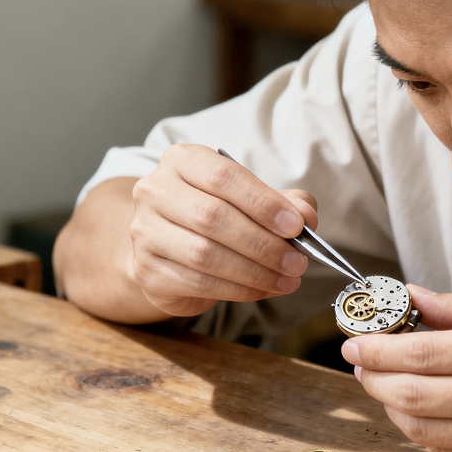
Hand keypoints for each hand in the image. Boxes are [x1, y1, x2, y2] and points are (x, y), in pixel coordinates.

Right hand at [129, 144, 317, 316]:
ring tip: (288, 280)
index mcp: (183, 161)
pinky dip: (238, 289)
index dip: (263, 203)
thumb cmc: (219, 216)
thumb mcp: (254, 200)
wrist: (170, 250)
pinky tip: (263, 290)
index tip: (296, 226)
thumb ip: (285, 202)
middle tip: (298, 262)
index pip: (223, 177)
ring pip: (204, 254)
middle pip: (213, 217)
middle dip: (264, 243)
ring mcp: (145, 232)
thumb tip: (307, 215)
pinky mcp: (147, 271)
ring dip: (255, 271)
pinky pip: (198, 282)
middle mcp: (155, 191)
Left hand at [342, 286, 451, 451]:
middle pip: (411, 394)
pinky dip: (425, 432)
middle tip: (361, 363)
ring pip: (423, 429)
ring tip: (390, 385)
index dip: (376, 348)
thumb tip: (411, 297)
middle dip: (372, 378)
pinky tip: (425, 411)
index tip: (356, 340)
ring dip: (393, 406)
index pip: (421, 352)